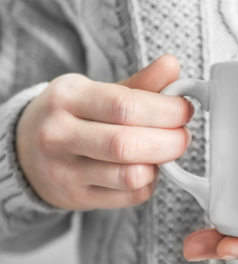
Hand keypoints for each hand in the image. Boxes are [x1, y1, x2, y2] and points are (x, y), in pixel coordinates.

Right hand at [16, 55, 193, 209]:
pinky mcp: (77, 198)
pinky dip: (150, 183)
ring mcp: (65, 172)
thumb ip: (141, 83)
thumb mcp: (97, 90)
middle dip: (171, 141)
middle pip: (128, 144)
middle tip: (183, 135)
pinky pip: (131, 197)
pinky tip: (146, 169)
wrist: (26, 150)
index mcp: (67, 99)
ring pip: (131, 176)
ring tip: (163, 152)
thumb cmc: (72, 115)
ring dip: (161, 165)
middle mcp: (59, 136)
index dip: (167, 110)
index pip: (126, 106)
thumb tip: (173, 64)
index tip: (185, 110)